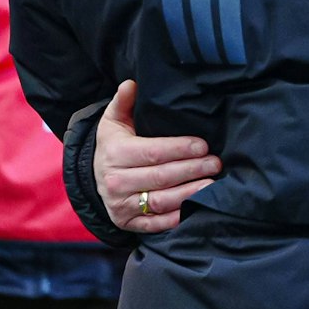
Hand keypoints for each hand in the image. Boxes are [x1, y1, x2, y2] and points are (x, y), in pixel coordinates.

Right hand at [98, 80, 218, 235]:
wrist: (92, 178)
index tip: (203, 145)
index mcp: (115, 154)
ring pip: (161, 201)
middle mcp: (115, 182)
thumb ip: (123, 102)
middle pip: (161, 177)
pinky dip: (176, 218)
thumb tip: (131, 84)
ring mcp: (121, 206)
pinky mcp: (128, 224)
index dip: (180, 149)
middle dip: (192, 169)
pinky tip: (196, 208)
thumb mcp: (114, 121)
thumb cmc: (113, 145)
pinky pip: (155, 224)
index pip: (153, 152)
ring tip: (212, 184)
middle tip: (215, 163)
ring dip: (189, 193)